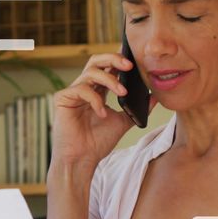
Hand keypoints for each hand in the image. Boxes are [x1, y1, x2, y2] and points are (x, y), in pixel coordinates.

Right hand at [50, 53, 156, 169]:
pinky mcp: (62, 98)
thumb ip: (136, 109)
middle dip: (113, 59)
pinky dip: (95, 99)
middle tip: (129, 66)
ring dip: (110, 80)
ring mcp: (72, 92)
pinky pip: (81, 89)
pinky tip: (102, 113)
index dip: (119, 60)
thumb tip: (155, 97)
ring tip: (122, 92)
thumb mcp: (123, 122)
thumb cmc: (98, 143)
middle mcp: (84, 88)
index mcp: (97, 91)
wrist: (82, 160)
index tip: (134, 61)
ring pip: (90, 72)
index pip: (107, 67)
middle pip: (96, 61)